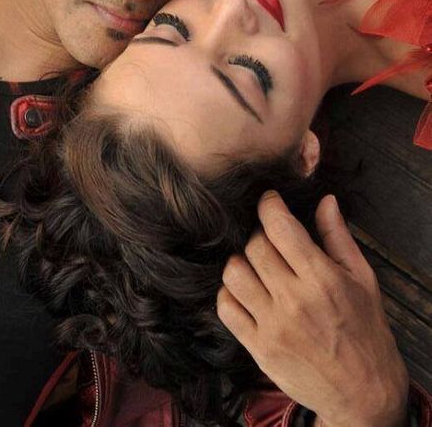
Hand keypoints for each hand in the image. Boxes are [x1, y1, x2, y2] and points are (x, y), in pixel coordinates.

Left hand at [217, 191, 408, 426]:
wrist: (364, 392)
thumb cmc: (365, 330)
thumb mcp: (362, 278)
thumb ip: (337, 236)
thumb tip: (325, 200)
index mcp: (321, 279)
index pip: (280, 227)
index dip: (269, 205)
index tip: (269, 200)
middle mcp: (294, 301)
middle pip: (254, 247)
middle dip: (259, 234)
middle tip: (269, 239)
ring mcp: (273, 326)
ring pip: (233, 274)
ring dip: (240, 261)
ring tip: (256, 265)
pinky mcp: (259, 348)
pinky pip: (226, 309)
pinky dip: (229, 293)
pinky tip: (246, 291)